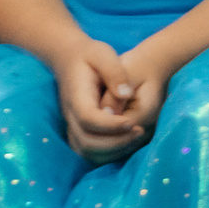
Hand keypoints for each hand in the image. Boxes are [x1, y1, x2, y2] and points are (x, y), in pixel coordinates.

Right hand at [58, 37, 148, 157]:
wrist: (69, 58)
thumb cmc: (89, 55)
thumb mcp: (103, 54)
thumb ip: (115, 72)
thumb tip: (126, 94)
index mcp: (76, 96)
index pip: (89, 118)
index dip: (111, 125)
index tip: (132, 121)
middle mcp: (70, 115)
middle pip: (87, 141)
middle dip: (116, 141)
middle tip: (139, 131)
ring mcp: (72, 124)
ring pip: (86, 151)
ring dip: (113, 150)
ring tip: (136, 136)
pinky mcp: (78, 130)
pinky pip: (89, 151)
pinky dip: (108, 152)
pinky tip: (128, 140)